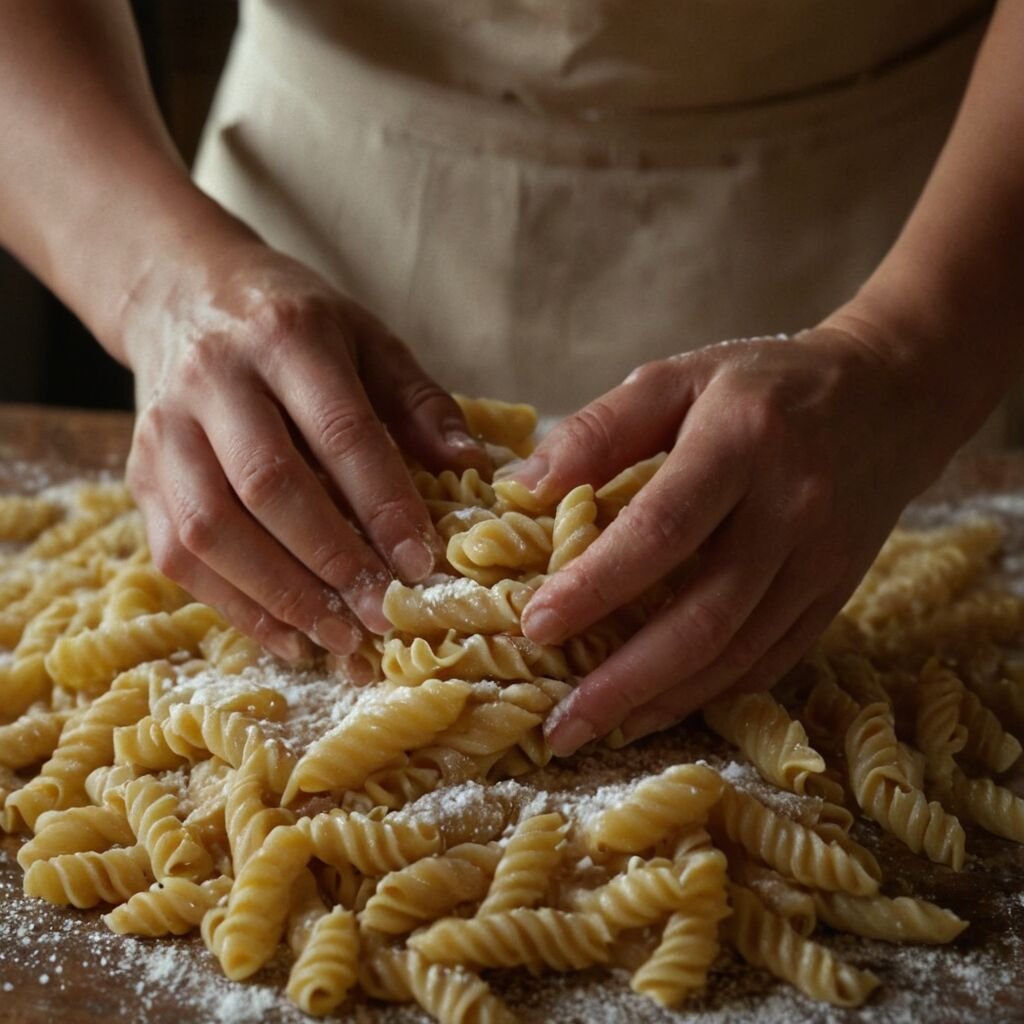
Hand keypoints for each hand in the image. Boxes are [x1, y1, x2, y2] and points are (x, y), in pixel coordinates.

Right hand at [124, 236, 485, 660]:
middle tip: (384, 612)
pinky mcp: (138, 475)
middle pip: (270, 484)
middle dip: (334, 560)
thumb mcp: (366, 338)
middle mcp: (215, 380)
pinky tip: (290, 636)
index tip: (421, 562)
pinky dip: (236, 606)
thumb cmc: (292, 324)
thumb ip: (417, 400)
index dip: (383, 502)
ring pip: (213, 528)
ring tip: (342, 636)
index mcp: (286, 337)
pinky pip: (177, 555)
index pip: (339, 430)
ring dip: (282, 594)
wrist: (182, 294)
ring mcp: (165, 429)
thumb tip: (469, 464)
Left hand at [506, 326, 960, 754]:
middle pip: (704, 614)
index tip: (536, 625)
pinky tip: (660, 709)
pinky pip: (771, 658)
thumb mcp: (677, 378)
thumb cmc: (762, 386)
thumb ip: (599, 430)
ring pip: (738, 652)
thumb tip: (521, 490)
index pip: (662, 527)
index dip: (598, 584)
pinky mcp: (834, 594)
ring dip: (664, 701)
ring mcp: (820, 562)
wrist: (890, 397)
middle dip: (626, 679)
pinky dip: (711, 691)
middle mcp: (790, 509)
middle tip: (561, 723)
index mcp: (741, 442)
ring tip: (599, 731)